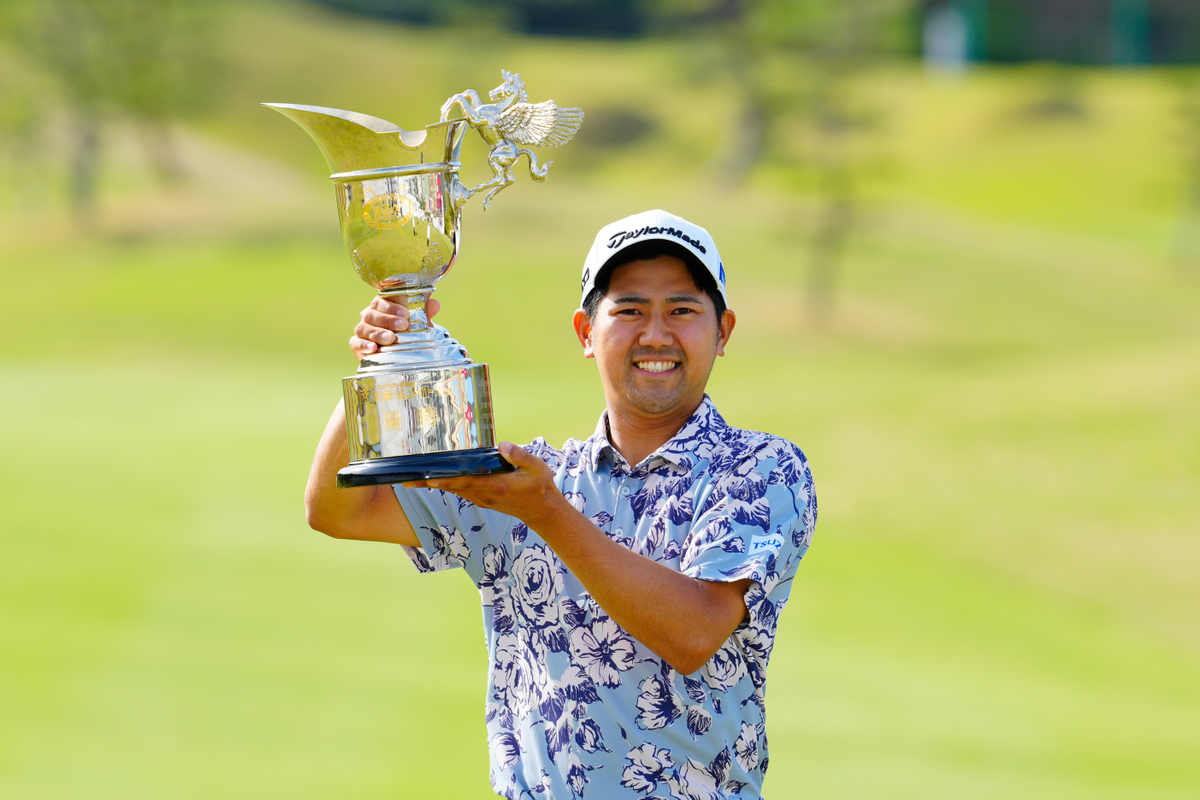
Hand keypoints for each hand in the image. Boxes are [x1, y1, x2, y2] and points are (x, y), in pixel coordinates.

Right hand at [350, 296, 441, 359]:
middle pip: (372, 313)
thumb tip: (435, 304)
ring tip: (391, 338)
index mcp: (382, 306)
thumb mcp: (418, 324)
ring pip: (364, 327)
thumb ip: (424, 313)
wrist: (397, 356)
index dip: (392, 305)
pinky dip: (363, 345)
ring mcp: (362, 330)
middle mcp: (370, 315)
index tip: (406, 313)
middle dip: (388, 319)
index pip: (382, 300)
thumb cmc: (407, 333)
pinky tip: (373, 348)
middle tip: (403, 325)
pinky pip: (355, 342)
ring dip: (378, 332)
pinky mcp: (356, 344)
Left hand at [404, 442, 565, 527]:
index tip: (427, 477)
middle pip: (452, 487)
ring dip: (434, 485)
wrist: (543, 511)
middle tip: (406, 479)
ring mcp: (482, 499)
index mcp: (495, 486)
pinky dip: (446, 485)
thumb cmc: (540, 487)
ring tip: (413, 479)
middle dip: (429, 483)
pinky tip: (435, 480)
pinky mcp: (482, 499)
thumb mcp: (537, 468)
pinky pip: (460, 491)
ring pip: (453, 490)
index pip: (465, 481)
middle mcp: (484, 495)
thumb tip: (503, 445)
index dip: (445, 480)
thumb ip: (520, 456)